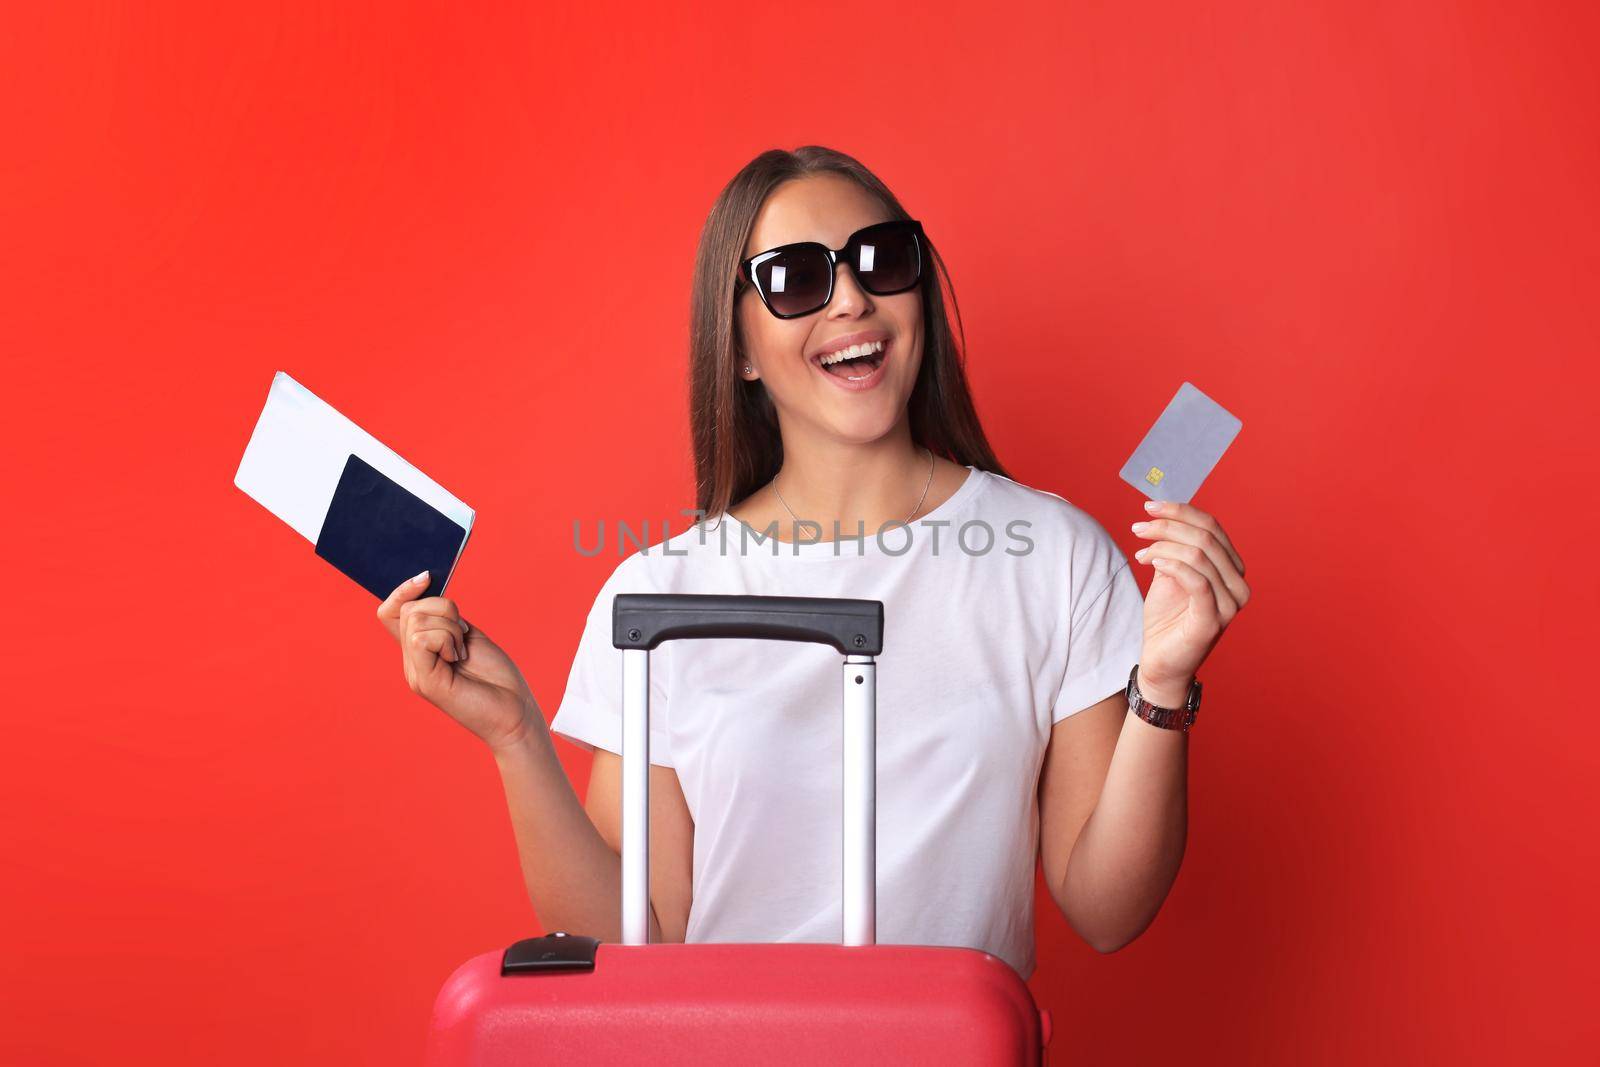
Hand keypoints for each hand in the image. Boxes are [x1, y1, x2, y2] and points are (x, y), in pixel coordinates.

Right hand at [375, 570, 539, 750]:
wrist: (515, 712)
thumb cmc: (496, 677)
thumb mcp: (467, 636)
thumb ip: (445, 619)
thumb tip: (426, 591)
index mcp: (420, 651)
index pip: (390, 613)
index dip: (403, 591)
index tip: (426, 578)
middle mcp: (412, 662)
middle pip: (410, 610)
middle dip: (444, 610)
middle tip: (464, 638)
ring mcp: (415, 672)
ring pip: (417, 620)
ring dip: (451, 627)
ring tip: (463, 652)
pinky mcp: (425, 682)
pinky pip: (422, 638)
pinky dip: (448, 639)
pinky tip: (460, 658)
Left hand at [1128, 500, 1250, 696]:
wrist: (1161, 662)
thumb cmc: (1166, 619)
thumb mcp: (1169, 574)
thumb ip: (1174, 547)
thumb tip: (1163, 515)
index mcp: (1231, 569)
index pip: (1212, 527)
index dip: (1180, 511)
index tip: (1149, 507)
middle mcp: (1238, 584)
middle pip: (1206, 537)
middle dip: (1168, 526)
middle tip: (1138, 528)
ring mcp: (1230, 604)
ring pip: (1199, 555)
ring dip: (1163, 546)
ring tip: (1141, 552)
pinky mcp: (1213, 620)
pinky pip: (1197, 581)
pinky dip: (1172, 565)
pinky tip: (1152, 562)